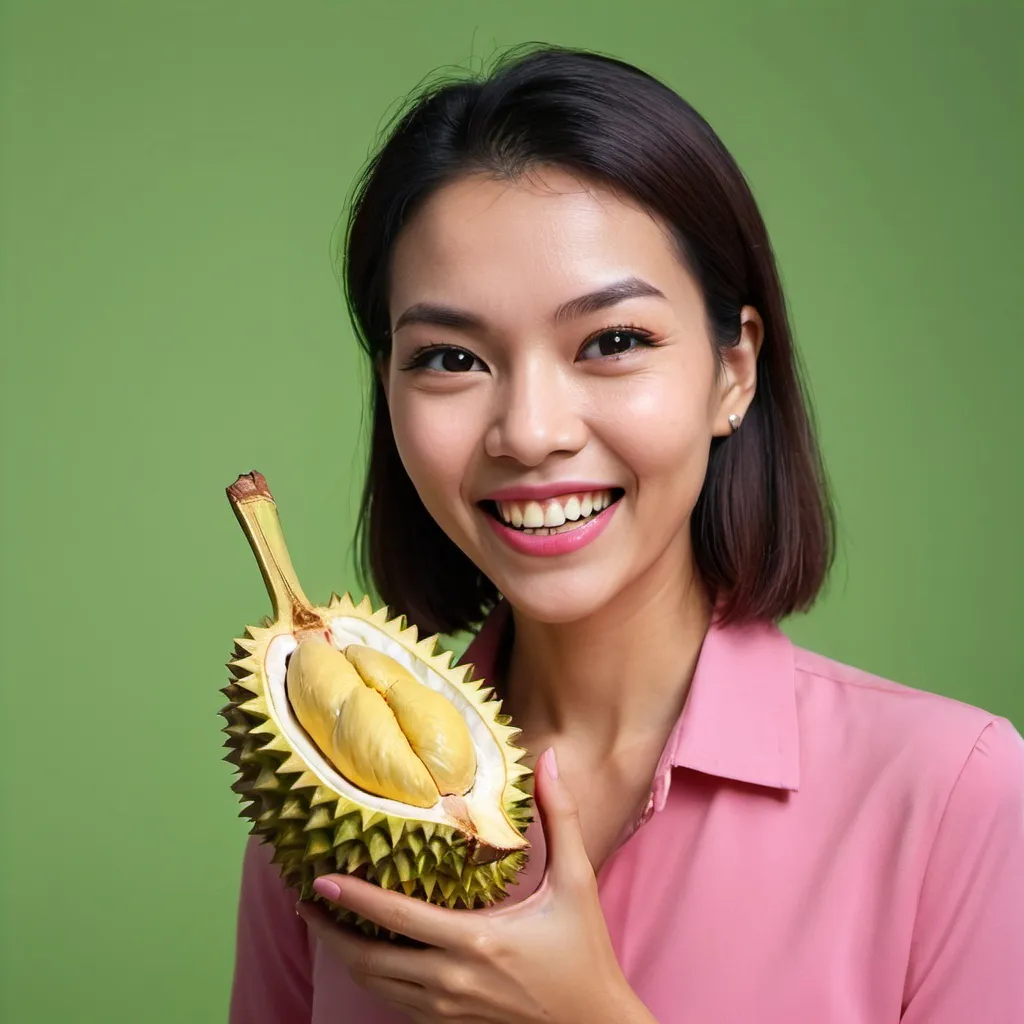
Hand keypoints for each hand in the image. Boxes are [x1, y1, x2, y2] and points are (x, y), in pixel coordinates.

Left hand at [295, 747, 653, 1023]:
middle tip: (304, 902)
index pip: (396, 918)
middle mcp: (452, 979)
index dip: (352, 898)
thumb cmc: (584, 954)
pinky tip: (364, 955)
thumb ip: (561, 817)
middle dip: (328, 932)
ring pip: (374, 986)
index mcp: (476, 940)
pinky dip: (370, 977)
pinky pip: (393, 1002)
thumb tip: (551, 758)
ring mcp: (446, 1009)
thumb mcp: (577, 881)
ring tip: (322, 925)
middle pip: (368, 960)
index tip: (318, 879)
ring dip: (343, 956)